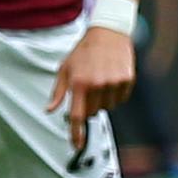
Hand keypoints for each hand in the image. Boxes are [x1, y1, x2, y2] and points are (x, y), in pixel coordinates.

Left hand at [47, 25, 134, 153]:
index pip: (77, 116)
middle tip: (89, 89)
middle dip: (89, 106)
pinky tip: (112, 78)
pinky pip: (121, 99)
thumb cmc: (83, 51)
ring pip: (108, 107)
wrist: (108, 32)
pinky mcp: (127, 79)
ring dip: (103, 100)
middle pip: (93, 112)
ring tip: (101, 80)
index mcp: (79, 83)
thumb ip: (58, 92)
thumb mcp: (65, 69)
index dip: (76, 133)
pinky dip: (116, 94)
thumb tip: (50, 110)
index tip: (76, 146)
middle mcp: (97, 85)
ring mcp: (114, 82)